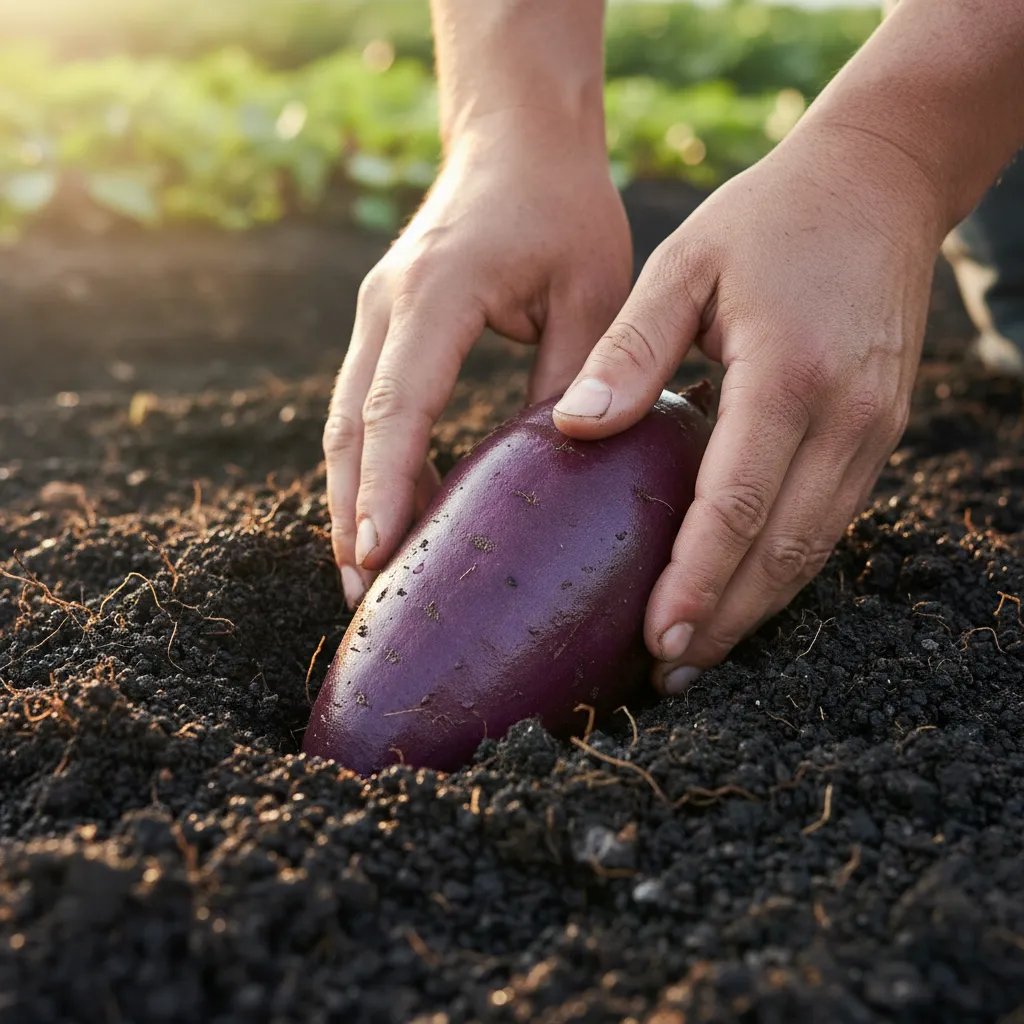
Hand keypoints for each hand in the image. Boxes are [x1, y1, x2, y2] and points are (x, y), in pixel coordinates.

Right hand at [324, 117, 631, 606]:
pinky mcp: (384, 327)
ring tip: (364, 574)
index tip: (374, 554)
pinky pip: (364, 408)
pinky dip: (370, 466)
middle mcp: (386, 306)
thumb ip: (573, 381)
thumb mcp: (591, 293)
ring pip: (345, 423)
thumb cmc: (564, 211)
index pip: (398, 404)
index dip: (385, 484)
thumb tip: (555, 474)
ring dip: (350, 498)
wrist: (516, 142)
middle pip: (351, 426)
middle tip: (362, 595)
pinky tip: (389, 515)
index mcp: (437, 293)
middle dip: (353, 512)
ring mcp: (375, 315)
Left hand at [553, 126, 943, 694]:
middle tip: (668, 671)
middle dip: (726, 619)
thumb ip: (631, 348)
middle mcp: (845, 416)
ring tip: (698, 651)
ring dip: (757, 607)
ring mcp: (873, 429)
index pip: (736, 506)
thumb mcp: (685, 263)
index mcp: (788, 375)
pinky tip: (741, 590)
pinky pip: (831, 520)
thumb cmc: (767, 218)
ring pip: (815, 548)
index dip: (697, 581)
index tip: (656, 638)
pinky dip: (784, 567)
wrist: (881, 182)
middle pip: (783, 550)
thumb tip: (575, 427)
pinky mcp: (880, 431)